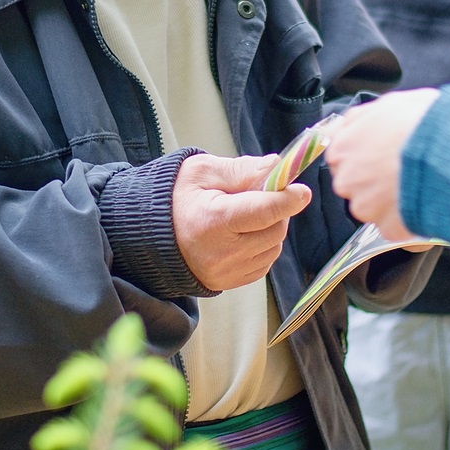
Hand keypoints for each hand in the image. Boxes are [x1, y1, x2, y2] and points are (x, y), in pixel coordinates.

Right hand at [172, 154, 311, 291]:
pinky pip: (263, 263)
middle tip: (265, 194)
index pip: (264, 211)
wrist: (148, 236)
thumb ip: (241, 169)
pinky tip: (245, 233)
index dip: (287, 199)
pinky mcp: (229, 283)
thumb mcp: (202, 172)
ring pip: (272, 248)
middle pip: (274, 230)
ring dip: (271, 228)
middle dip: (278, 210)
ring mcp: (227, 272)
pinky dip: (263, 246)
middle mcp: (223, 252)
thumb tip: (277, 166)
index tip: (301, 190)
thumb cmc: (175, 199)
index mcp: (214, 221)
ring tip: (249, 214)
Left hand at [322, 89, 439, 239]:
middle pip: (355, 184)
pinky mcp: (387, 227)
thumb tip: (348, 127)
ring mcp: (366, 206)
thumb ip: (360, 120)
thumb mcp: (388, 104)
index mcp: (342, 148)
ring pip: (373, 207)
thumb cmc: (423, 122)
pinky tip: (424, 200)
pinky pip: (394, 225)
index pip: (340, 157)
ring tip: (418, 184)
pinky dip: (407, 217)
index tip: (381, 155)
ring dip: (391, 200)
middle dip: (375, 179)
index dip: (364, 155)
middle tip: (403, 169)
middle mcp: (346, 179)